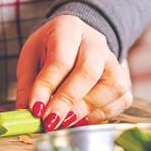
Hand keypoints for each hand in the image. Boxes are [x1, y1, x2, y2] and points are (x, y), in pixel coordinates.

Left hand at [16, 15, 131, 128]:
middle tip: (50, 120)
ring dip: (85, 110)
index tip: (36, 109)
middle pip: (89, 71)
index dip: (47, 86)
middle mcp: (96, 42)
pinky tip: (80, 119)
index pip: (61, 60)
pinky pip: (120, 100)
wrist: (75, 41)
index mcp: (69, 28)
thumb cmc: (50, 49)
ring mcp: (113, 60)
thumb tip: (26, 111)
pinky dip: (100, 115)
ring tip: (64, 121)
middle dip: (68, 100)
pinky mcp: (123, 78)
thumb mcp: (30, 58)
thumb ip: (27, 84)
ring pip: (111, 87)